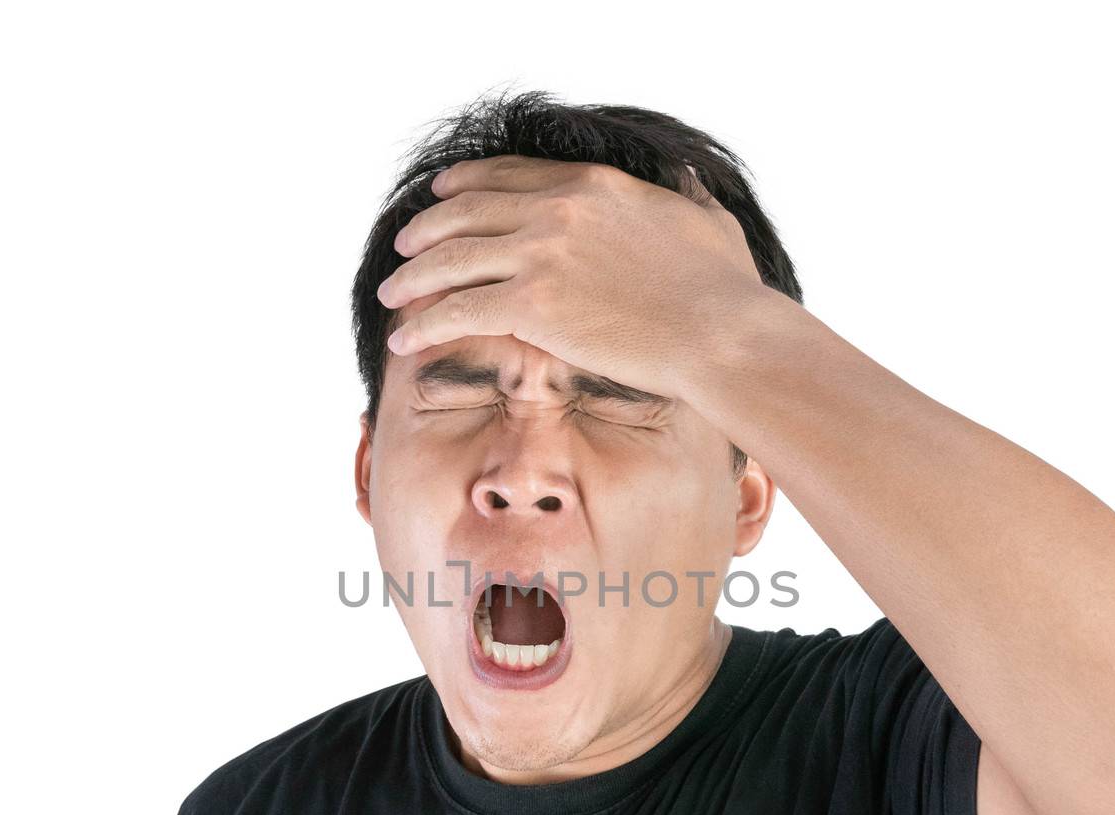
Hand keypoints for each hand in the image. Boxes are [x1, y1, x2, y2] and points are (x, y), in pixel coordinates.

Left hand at [376, 155, 767, 400]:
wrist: (719, 333)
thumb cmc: (724, 289)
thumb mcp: (708, 219)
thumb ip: (687, 195)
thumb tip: (688, 179)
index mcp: (594, 184)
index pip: (509, 176)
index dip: (466, 185)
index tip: (441, 196)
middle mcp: (557, 209)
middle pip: (467, 211)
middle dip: (427, 229)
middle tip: (404, 245)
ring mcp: (540, 254)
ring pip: (451, 259)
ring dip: (412, 277)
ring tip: (391, 294)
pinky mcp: (530, 305)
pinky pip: (456, 309)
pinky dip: (423, 323)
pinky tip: (404, 338)